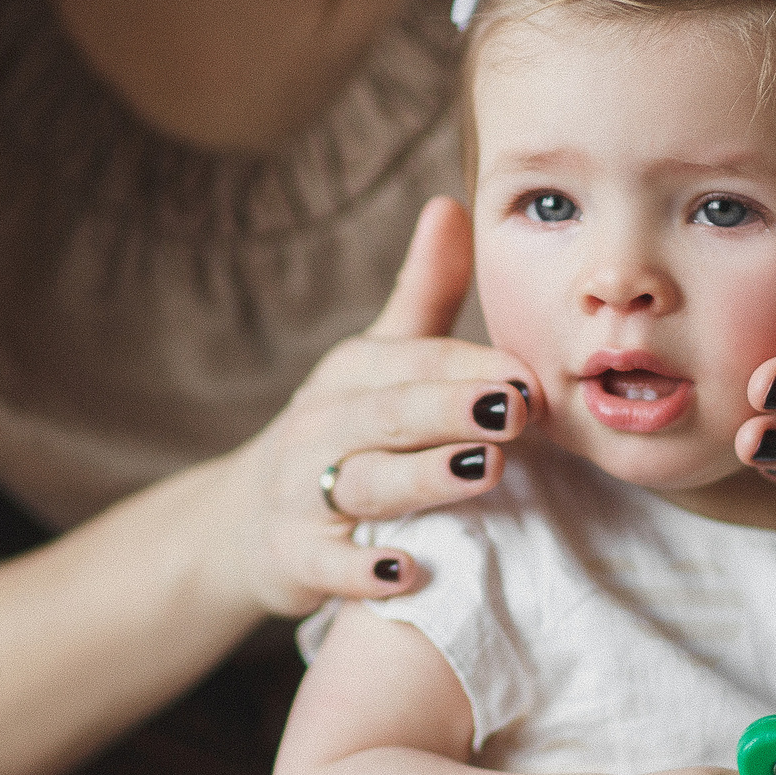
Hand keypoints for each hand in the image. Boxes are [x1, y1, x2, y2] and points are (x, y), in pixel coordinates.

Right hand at [213, 197, 537, 617]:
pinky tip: (410, 572)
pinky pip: (328, 565)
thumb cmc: (342, 430)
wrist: (245, 520)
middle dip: (450, 408)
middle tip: (514, 409)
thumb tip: (452, 202)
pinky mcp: (294, 557)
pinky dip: (363, 571)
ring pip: (366, 482)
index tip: (530, 375)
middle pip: (389, 413)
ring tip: (483, 470)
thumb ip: (423, 293)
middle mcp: (323, 425)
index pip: (414, 361)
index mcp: (352, 374)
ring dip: (424, 477)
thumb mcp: (375, 361)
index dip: (470, 367)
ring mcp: (303, 492)